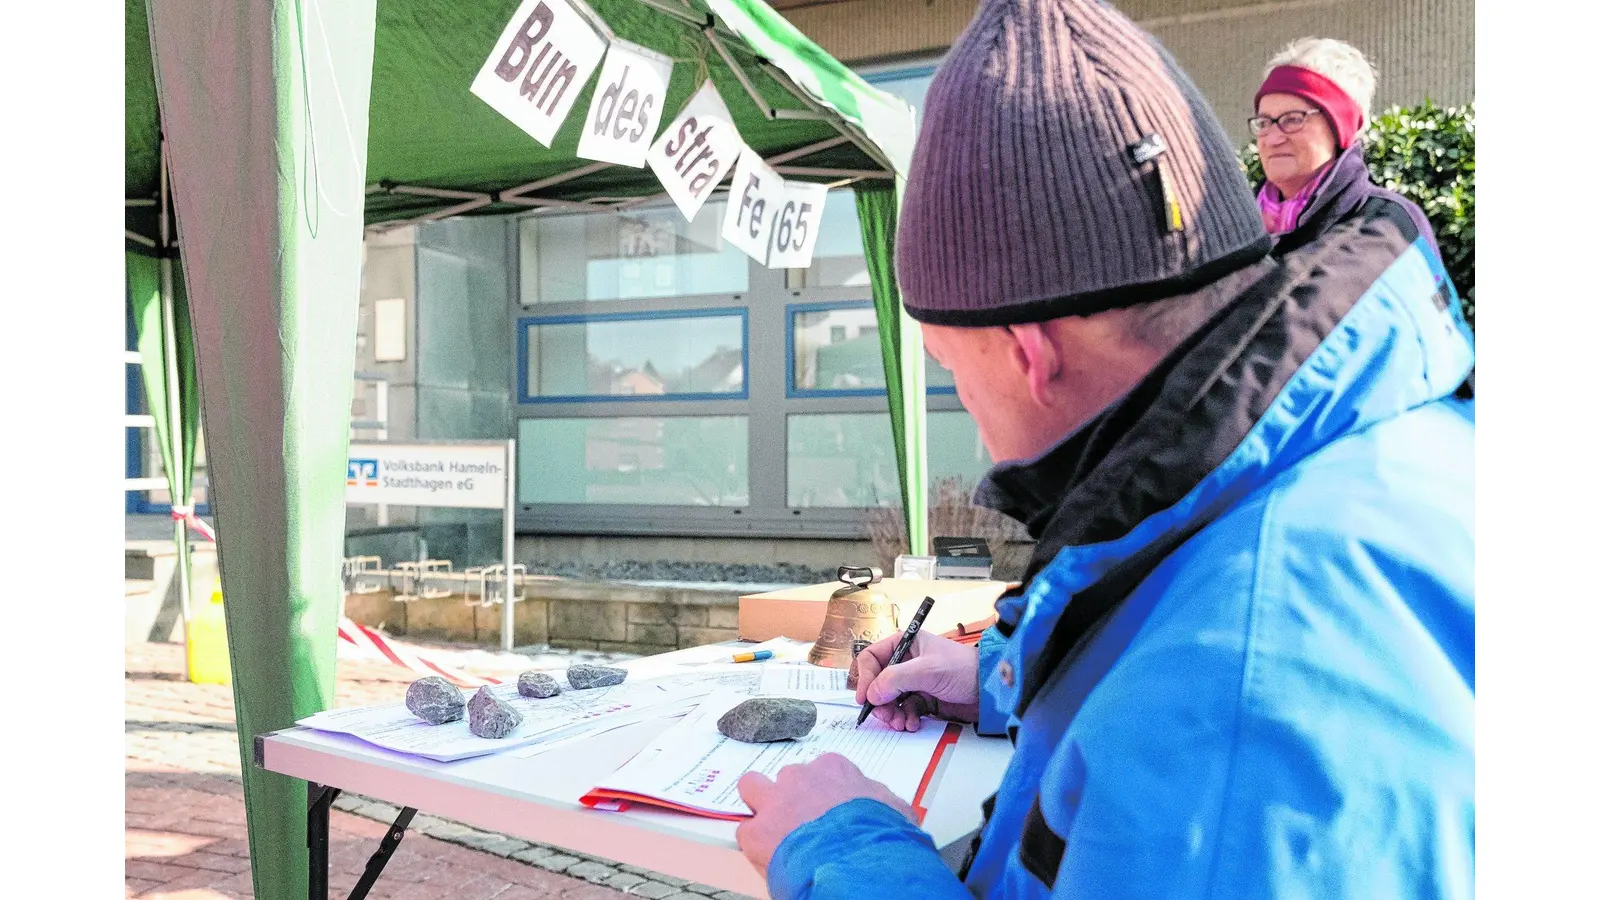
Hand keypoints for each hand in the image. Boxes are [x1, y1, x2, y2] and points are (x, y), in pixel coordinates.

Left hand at [735, 752, 913, 874]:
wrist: (862, 861)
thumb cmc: (881, 835)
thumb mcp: (892, 807)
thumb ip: (875, 798)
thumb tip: (876, 804)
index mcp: (833, 768)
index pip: (820, 770)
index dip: (821, 792)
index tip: (825, 807)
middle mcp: (801, 777)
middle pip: (788, 778)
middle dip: (790, 796)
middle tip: (800, 820)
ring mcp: (776, 800)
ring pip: (753, 786)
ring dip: (760, 804)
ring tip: (772, 829)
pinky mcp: (758, 831)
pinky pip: (746, 831)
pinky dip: (755, 844)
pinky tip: (770, 857)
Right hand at [854, 630, 979, 731]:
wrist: (990, 689)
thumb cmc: (963, 669)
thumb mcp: (927, 670)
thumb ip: (896, 679)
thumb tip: (871, 694)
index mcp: (904, 645)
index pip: (871, 658)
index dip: (865, 677)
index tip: (865, 698)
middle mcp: (906, 662)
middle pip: (877, 682)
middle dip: (879, 701)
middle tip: (885, 716)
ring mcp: (914, 681)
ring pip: (889, 699)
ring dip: (891, 713)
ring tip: (900, 723)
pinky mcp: (922, 698)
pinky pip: (903, 710)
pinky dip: (904, 718)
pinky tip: (912, 724)